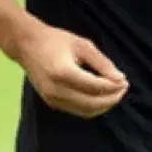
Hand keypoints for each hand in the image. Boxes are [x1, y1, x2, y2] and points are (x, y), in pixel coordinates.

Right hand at [12, 21, 127, 118]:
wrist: (26, 44)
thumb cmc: (55, 39)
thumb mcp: (82, 45)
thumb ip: (102, 63)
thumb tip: (120, 79)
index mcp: (64, 72)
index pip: (96, 87)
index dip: (113, 87)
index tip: (125, 81)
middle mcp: (57, 90)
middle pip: (92, 104)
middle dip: (112, 99)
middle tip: (122, 88)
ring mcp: (52, 99)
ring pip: (86, 111)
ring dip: (103, 105)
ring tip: (114, 93)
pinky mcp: (51, 103)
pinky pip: (77, 110)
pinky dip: (92, 106)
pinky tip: (99, 96)